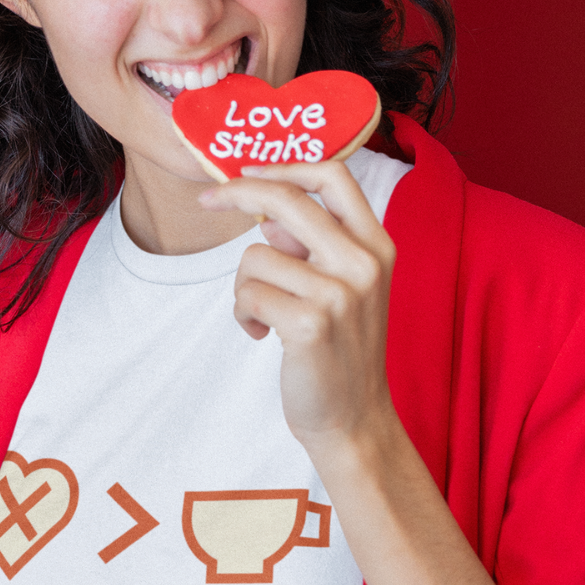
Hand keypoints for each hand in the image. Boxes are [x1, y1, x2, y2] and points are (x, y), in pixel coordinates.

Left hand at [199, 160, 397, 451]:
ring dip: (243, 287)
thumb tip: (268, 214)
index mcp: (376, 246)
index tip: (249, 171)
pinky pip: (248, 294)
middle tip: (207, 199)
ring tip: (264, 317)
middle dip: (235, 192)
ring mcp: (340, 293)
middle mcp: (363, 263)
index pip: (334, 176)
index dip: (286, 165)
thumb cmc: (340, 351)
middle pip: (286, 199)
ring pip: (255, 256)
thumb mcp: (342, 289)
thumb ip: (311, 247)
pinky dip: (243, 314)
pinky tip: (262, 335)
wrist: (354, 419)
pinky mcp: (310, 324)